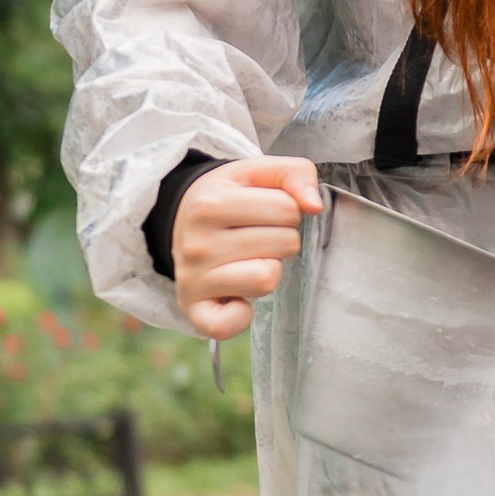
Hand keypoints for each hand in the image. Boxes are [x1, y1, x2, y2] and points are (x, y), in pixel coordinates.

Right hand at [171, 156, 322, 338]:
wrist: (180, 224)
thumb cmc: (227, 200)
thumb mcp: (256, 173)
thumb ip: (295, 172)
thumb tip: (314, 206)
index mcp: (210, 203)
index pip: (288, 208)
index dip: (287, 210)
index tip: (265, 213)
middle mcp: (197, 243)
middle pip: (284, 244)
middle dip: (281, 239)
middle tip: (257, 237)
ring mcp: (193, 279)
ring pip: (267, 279)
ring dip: (269, 271)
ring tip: (248, 261)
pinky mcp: (194, 310)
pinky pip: (232, 323)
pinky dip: (242, 315)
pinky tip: (236, 296)